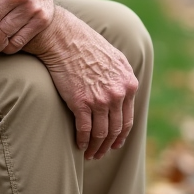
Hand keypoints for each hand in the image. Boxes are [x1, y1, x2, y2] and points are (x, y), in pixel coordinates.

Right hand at [25, 7, 139, 158]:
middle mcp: (118, 94)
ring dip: (96, 148)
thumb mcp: (116, 59)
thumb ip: (123, 79)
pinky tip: (80, 146)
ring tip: (90, 154)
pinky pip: (85, 130)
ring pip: (101, 134)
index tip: (114, 144)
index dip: (120, 136)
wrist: (65, 39)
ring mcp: (100, 100)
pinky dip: (83, 142)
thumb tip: (126, 94)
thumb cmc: (87, 46)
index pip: (127, 119)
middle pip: (115, 130)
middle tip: (101, 153)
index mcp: (129, 84)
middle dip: (108, 146)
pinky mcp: (81, 103)